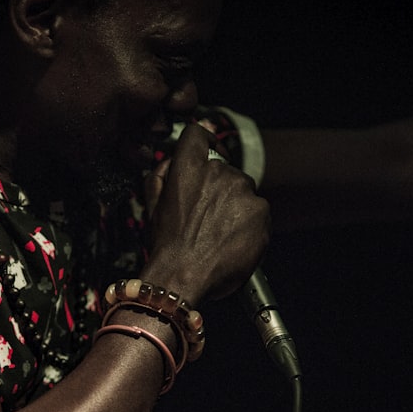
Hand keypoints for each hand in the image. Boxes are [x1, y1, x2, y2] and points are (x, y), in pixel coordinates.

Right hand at [142, 123, 269, 303]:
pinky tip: (233, 241)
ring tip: (220, 234)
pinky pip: (258, 211)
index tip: (208, 153)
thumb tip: (170, 162)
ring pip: (243, 191)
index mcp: (187, 167)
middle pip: (224, 169)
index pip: (197, 134)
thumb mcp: (151, 206)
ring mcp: (242, 190)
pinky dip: (250, 225)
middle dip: (219, 189)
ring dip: (236, 207)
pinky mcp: (260, 210)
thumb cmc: (167, 247)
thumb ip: (160, 176)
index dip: (203, 142)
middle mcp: (217, 171)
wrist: (183, 277)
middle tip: (208, 217)